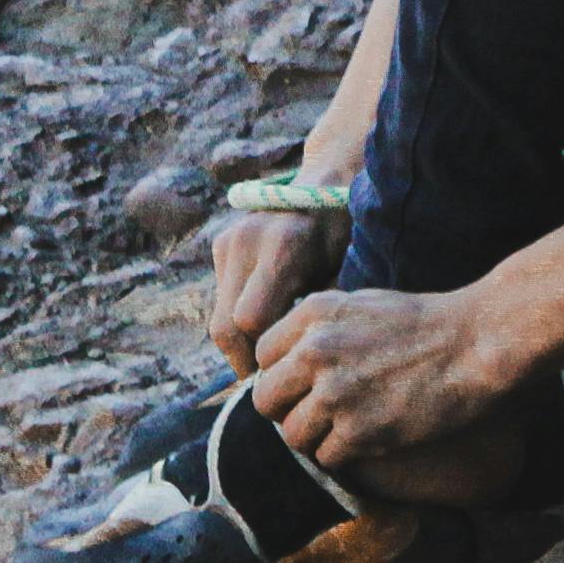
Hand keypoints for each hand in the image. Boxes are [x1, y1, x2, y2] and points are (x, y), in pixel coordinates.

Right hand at [208, 207, 348, 376]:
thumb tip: (302, 372)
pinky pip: (220, 299)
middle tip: (270, 376)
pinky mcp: (221, 242)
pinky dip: (236, 318)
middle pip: (225, 326)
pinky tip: (265, 320)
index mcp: (283, 246)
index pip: (250, 321)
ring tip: (269, 352)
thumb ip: (318, 317)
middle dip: (244, 359)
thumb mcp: (343, 274)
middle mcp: (248, 240)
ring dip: (238, 342)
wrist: (325, 186)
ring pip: (218, 318)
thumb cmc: (345, 236)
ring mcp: (230, 239)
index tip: (283, 373)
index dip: (263, 355)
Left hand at [250, 284, 509, 470]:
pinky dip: (345, 455)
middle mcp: (316, 350)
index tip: (305, 383)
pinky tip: (370, 437)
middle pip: (266, 400)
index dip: (283, 374)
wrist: (471, 343)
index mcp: (314, 313)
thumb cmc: (421, 324)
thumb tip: (287, 359)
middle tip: (318, 412)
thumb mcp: (360, 304)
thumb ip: (318, 328)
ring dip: (316, 438)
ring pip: (292, 436)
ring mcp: (335, 392)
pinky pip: (326, 458)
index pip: (262, 356)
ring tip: (347, 426)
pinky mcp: (357, 431)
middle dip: (289, 410)